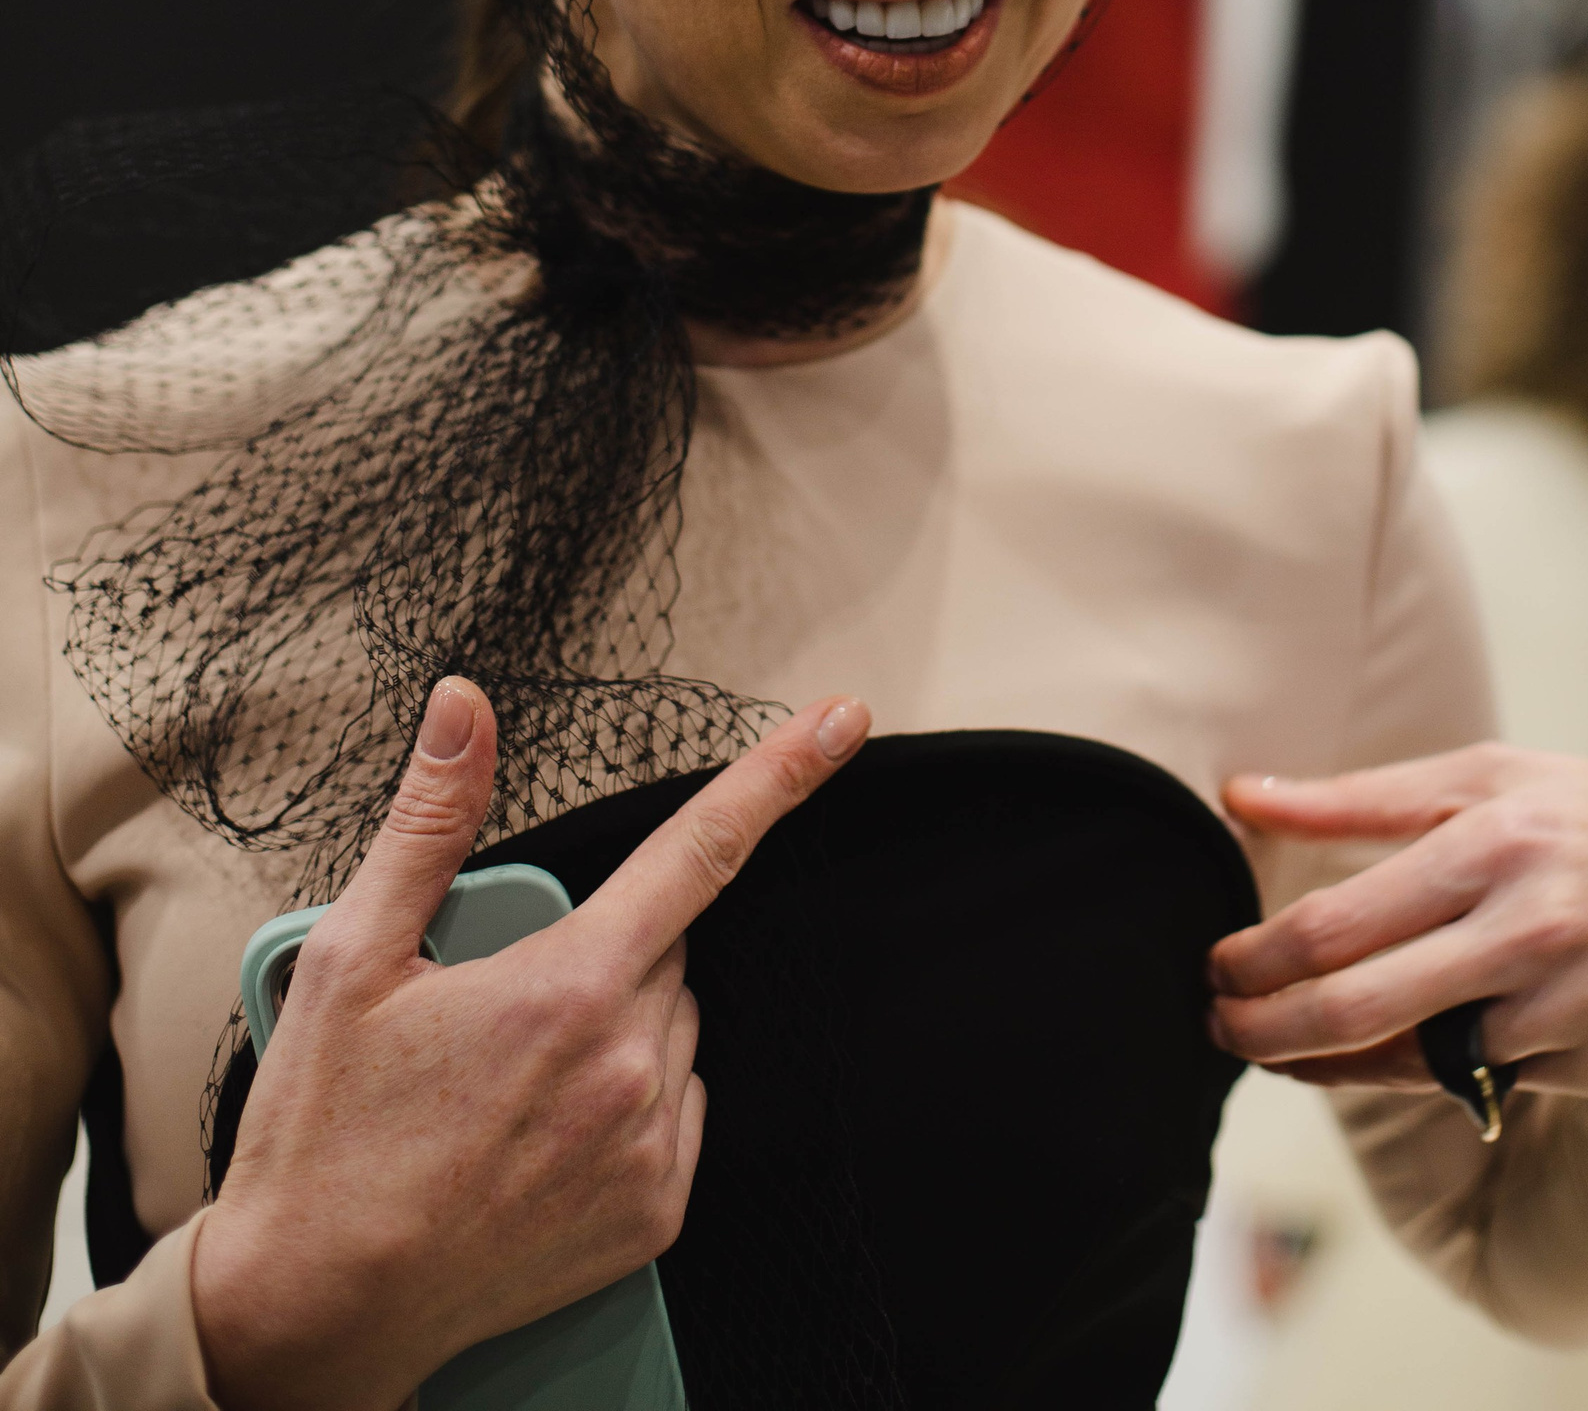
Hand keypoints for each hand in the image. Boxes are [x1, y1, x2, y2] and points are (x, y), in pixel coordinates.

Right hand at [193, 676, 868, 1410]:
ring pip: (671, 1027)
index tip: (843, 719)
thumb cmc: (325, 1136)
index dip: (781, 773)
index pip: (702, 850)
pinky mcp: (653, 1216)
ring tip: (506, 1080)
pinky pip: (677, 1110)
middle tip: (496, 1004)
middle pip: (661, 950)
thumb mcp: (350, 959)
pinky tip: (542, 1130)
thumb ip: (430, 820)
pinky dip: (629, 1101)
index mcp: (569, 990)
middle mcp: (630, 1067)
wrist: (317, 1308)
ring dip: (616, 1026)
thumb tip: (465, 706)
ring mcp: (649, 1147)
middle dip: (599, 948)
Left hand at [1208, 744, 1587, 1099]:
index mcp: (1491, 842)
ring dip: (1335, 1061)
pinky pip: (1484, 1081)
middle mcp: (1528, 928)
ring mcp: (1568, 1007)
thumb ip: (1357, 796)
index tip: (1214, 966)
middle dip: (1267, 1028)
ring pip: (1418, 1060)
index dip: (1259, 958)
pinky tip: (1387, 1051)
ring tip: (1284, 1047)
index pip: (1340, 922)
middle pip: (1360, 1007)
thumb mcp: (1485, 778)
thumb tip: (1237, 795)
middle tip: (1219, 1028)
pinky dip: (1429, 1069)